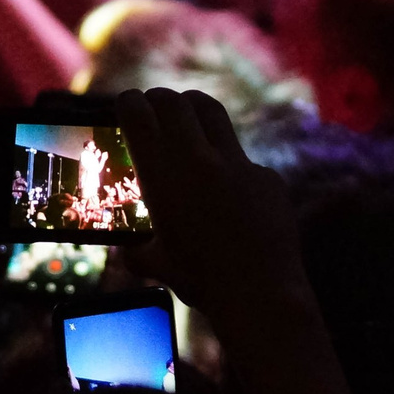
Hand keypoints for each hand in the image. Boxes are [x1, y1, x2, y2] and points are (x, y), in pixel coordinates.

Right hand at [113, 87, 310, 332]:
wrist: (261, 294)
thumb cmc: (202, 282)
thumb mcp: (158, 264)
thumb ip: (137, 252)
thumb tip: (126, 253)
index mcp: (163, 177)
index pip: (138, 114)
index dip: (128, 103)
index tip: (126, 105)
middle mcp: (198, 159)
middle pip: (173, 101)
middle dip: (159, 100)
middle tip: (154, 108)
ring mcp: (238, 163)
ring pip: (211, 111)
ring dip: (194, 110)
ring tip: (188, 120)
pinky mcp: (267, 175)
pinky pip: (243, 158)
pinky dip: (229, 163)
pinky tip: (230, 190)